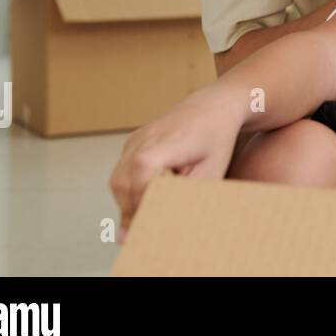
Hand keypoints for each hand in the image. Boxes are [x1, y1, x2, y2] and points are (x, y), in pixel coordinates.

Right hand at [108, 88, 242, 239]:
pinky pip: (123, 172)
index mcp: (153, 153)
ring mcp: (132, 142)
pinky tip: (151, 196)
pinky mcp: (133, 142)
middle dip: (137, 214)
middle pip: (124, 193)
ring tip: (153, 213)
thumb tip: (164, 225)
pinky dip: (133, 188)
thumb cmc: (216, 138)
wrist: (217, 104)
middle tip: (152, 230)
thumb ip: (184, 200)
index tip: (159, 229)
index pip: (138, 197)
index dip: (147, 216)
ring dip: (132, 202)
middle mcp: (137, 145)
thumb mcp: (209, 175)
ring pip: (119, 184)